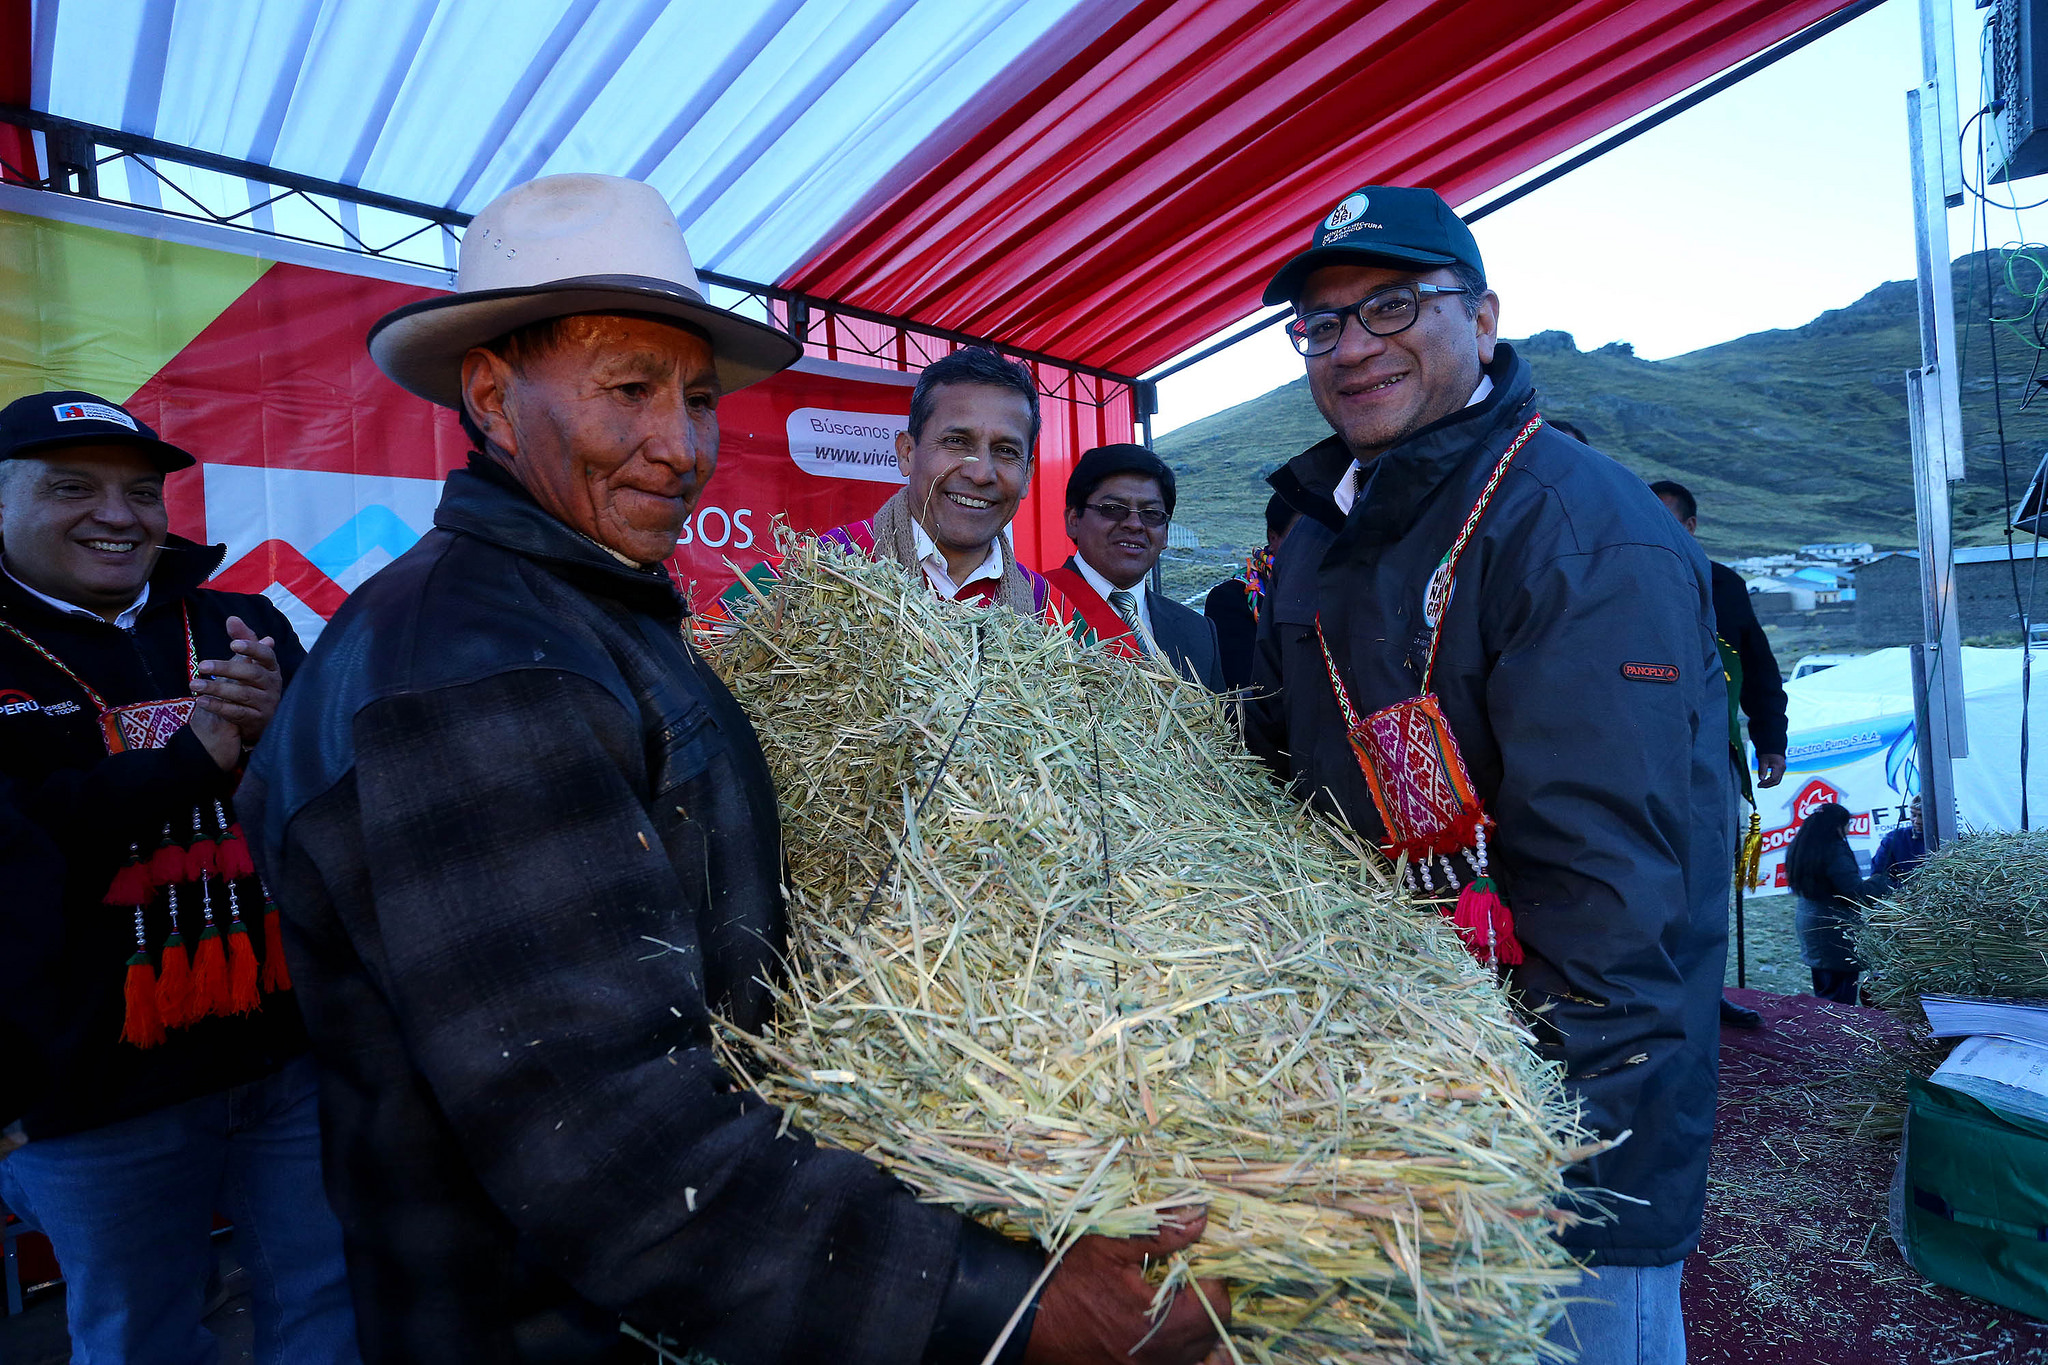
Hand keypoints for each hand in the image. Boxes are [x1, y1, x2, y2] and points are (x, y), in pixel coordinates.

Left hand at [191, 616, 282, 749]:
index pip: (266, 655)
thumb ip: (242, 640)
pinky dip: (219, 707)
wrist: (257, 720)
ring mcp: (267, 703)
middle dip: (226, 668)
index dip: (251, 648)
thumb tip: (232, 619)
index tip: (232, 644)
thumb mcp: (248, 662)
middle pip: (251, 674)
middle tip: (202, 665)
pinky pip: (237, 713)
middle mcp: (272, 685)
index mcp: (271, 668)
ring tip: (194, 684)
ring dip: (216, 688)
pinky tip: (201, 701)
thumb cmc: (251, 685)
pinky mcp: (257, 720)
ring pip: (242, 694)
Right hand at [1023, 1209, 1228, 1364]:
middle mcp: (1160, 1356)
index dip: (1215, 1280)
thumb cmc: (1067, 1280)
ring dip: (1194, 1330)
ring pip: (1196, 1355)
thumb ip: (1161, 1234)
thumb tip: (1199, 1218)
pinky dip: (1175, 1349)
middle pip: (1212, 1334)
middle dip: (1207, 1304)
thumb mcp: (1110, 1246)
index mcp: (1159, 1322)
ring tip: (1174, 1305)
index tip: (1198, 1265)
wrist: (1029, 1320)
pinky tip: (1159, 1329)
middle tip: (1188, 1281)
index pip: (1218, 1305)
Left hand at [1756, 752, 1785, 788]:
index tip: (1759, 784)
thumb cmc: (1768, 753)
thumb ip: (1762, 770)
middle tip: (1760, 786)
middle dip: (1768, 785)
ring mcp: (1783, 769)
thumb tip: (1761, 779)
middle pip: (1776, 781)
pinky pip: (1778, 777)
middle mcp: (1782, 769)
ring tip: (1762, 785)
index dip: (1766, 783)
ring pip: (1777, 780)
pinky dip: (1772, 780)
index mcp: (1779, 767)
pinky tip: (1766, 780)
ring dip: (1770, 783)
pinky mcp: (1781, 769)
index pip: (1773, 778)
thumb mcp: (1763, 761)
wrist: (1773, 747)